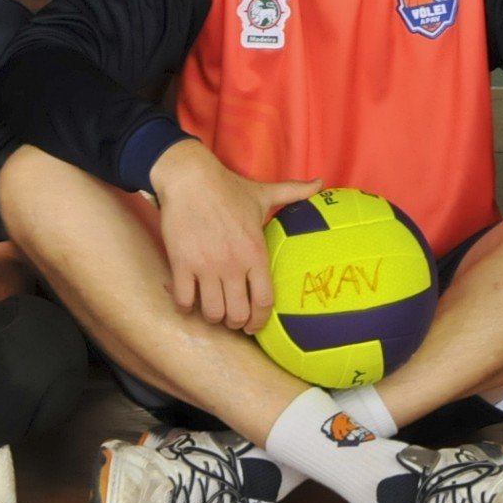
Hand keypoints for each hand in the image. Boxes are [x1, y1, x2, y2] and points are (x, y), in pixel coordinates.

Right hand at [150, 140, 318, 332]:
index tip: (254, 326)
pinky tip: (189, 300)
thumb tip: (320, 183)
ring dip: (212, 316)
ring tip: (212, 309)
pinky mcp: (181, 264)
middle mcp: (232, 264)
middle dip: (236, 322)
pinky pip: (184, 299)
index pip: (264, 301)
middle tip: (233, 318)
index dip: (260, 320)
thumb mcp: (263, 193)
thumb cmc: (227, 187)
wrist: (189, 177)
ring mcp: (205, 266)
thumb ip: (294, 192)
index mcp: (255, 252)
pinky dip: (186, 306)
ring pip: (211, 312)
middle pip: (238, 314)